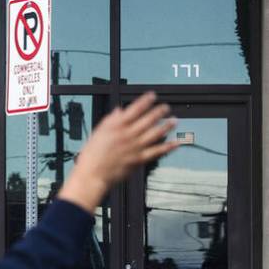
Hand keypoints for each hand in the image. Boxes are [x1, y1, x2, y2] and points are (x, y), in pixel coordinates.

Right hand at [58, 92, 177, 212]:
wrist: (93, 173)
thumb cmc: (93, 154)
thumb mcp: (99, 131)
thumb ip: (111, 120)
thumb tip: (119, 111)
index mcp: (117, 126)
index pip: (135, 109)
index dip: (145, 101)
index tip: (152, 96)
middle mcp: (128, 134)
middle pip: (148, 120)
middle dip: (159, 112)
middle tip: (166, 107)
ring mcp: (135, 147)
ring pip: (154, 134)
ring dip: (166, 126)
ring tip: (173, 120)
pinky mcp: (139, 159)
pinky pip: (156, 152)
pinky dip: (167, 147)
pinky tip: (175, 143)